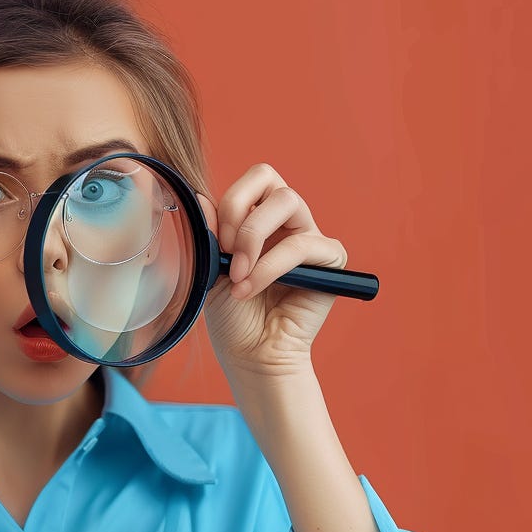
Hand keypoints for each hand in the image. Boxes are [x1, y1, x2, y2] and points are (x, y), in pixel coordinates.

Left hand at [201, 163, 348, 377]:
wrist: (249, 354)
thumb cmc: (231, 314)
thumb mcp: (211, 266)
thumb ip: (210, 232)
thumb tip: (201, 198)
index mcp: (259, 216)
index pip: (253, 179)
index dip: (231, 202)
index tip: (216, 241)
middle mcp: (286, 221)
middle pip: (269, 177)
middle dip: (239, 213)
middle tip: (227, 252)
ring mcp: (310, 237)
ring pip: (288, 201)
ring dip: (253, 238)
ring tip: (238, 276)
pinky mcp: (330, 260)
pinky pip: (303, 245)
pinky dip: (270, 267)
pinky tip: (250, 290)